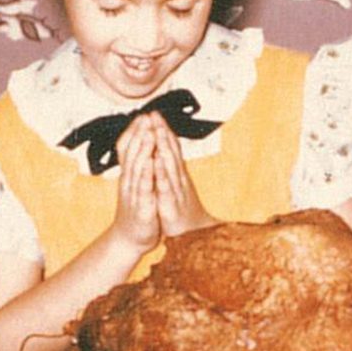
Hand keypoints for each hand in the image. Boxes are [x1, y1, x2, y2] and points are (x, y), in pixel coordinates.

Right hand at [112, 115, 161, 252]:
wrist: (130, 238)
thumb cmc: (137, 208)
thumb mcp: (136, 184)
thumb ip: (138, 165)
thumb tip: (141, 145)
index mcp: (130, 175)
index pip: (128, 149)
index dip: (135, 132)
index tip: (144, 115)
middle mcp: (129, 181)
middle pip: (132, 154)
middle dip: (140, 134)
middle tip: (146, 117)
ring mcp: (134, 194)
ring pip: (138, 168)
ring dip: (143, 150)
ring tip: (149, 134)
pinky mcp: (142, 207)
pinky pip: (145, 189)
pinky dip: (148, 175)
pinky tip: (152, 163)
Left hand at [149, 114, 214, 236]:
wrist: (195, 236)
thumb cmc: (183, 212)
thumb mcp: (176, 189)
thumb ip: (173, 172)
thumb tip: (168, 155)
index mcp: (177, 176)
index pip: (171, 149)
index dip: (163, 131)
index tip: (156, 114)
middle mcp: (179, 180)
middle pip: (171, 152)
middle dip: (162, 132)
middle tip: (156, 114)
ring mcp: (176, 191)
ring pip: (169, 165)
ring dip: (164, 146)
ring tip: (157, 130)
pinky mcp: (171, 205)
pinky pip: (166, 187)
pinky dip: (162, 173)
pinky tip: (157, 162)